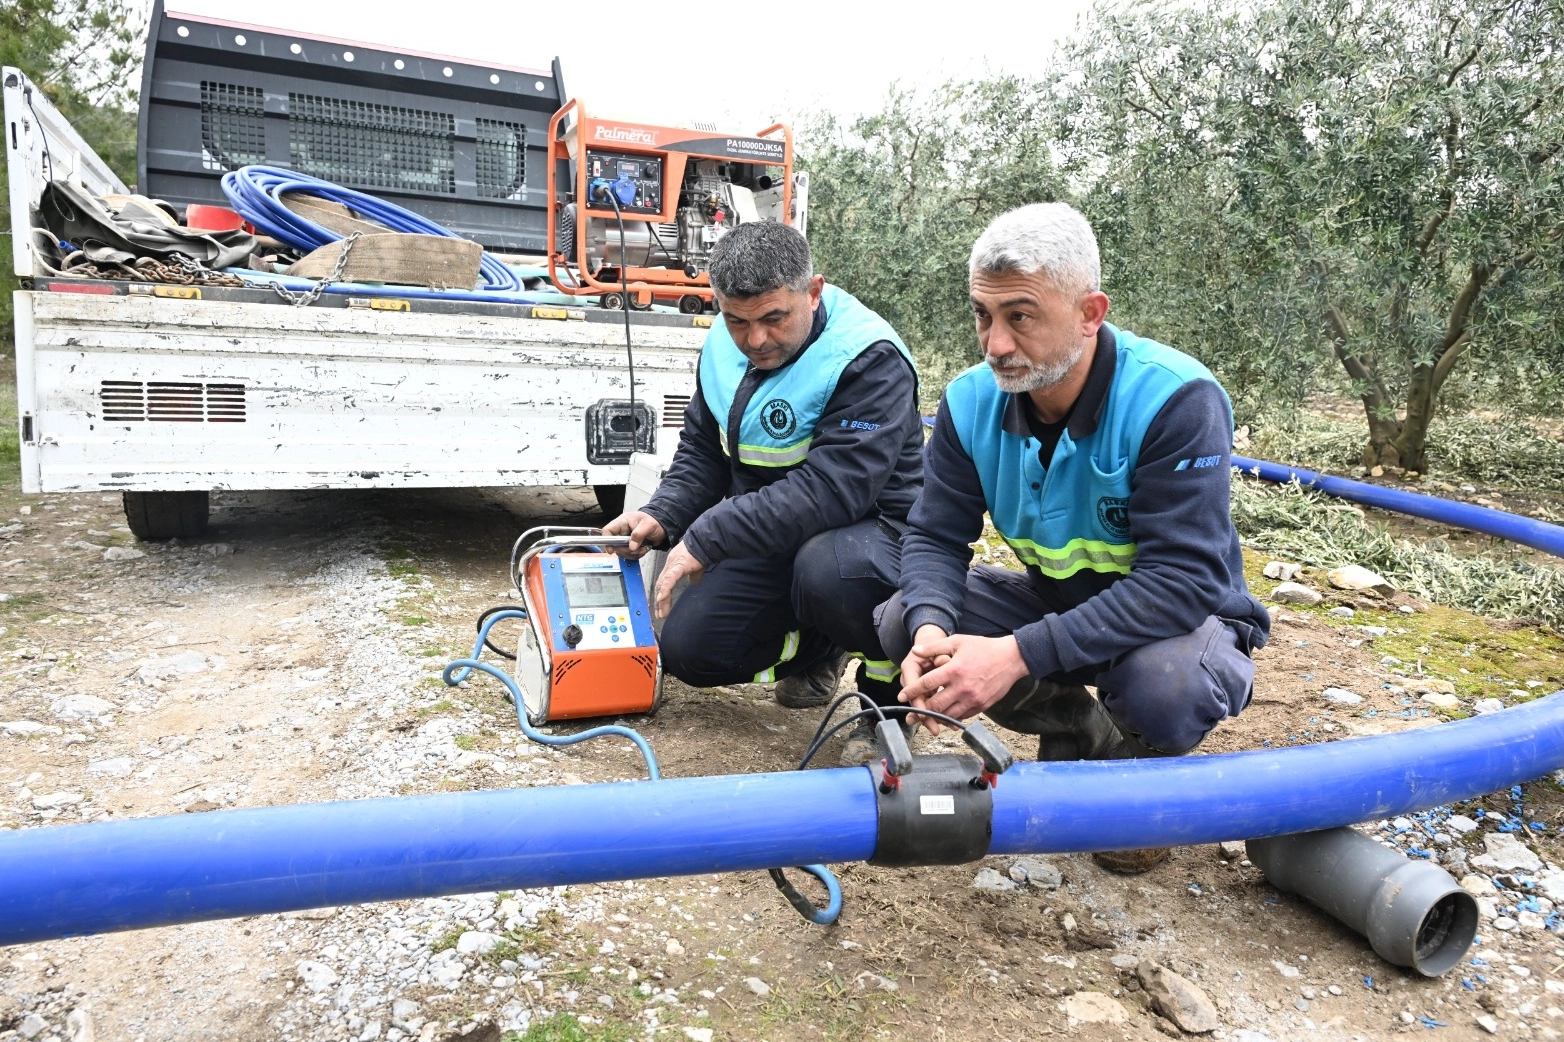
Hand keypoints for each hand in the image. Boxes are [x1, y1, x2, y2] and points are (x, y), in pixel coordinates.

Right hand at [603, 510, 664, 558]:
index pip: (608, 530)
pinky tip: (643, 549)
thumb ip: (639, 534)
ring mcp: (626, 539)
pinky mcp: (630, 546)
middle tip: (636, 548)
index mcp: (623, 522)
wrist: (663, 527)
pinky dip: (636, 555)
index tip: (612, 549)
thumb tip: (631, 546)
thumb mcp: (648, 525)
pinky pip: (629, 555)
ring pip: (622, 552)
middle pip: (614, 545)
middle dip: (626, 550)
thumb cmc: (655, 521)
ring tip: (643, 548)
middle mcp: (622, 531)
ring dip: (633, 553)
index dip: (607, 540)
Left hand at [653, 540, 704, 617]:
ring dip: (661, 601)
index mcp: (673, 566)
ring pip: (663, 585)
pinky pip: (669, 579)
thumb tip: (693, 583)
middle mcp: (669, 566)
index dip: (661, 595)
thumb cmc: (701, 552)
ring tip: (661, 613)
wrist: (705, 542)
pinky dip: (664, 589)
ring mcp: (672, 566)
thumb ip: (693, 575)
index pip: (663, 582)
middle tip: (659, 614)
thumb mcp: (696, 568)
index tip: (661, 607)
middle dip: (659, 602)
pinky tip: (661, 599)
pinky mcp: (678, 566)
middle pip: (660, 585)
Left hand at [898, 633, 1029, 734]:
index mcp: (954, 670)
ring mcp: (973, 699)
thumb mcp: (957, 641)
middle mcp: (963, 688)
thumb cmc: (983, 648)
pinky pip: (962, 717)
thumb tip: (915, 651)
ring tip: (925, 717)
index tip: (902, 696)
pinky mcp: (982, 706)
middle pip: (936, 705)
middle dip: (921, 711)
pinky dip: (951, 717)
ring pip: (948, 715)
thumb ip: (934, 647)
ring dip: (935, 717)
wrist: (1011, 659)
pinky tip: (944, 715)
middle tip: (911, 713)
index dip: (912, 691)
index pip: (927, 684)